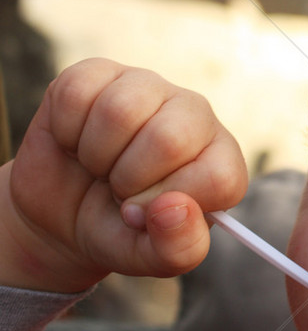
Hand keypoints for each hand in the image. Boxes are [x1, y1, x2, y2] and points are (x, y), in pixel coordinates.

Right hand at [1, 59, 247, 291]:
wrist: (62, 214)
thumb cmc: (120, 231)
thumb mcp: (151, 257)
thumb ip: (176, 248)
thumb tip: (175, 208)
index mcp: (221, 162)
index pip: (220, 177)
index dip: (171, 204)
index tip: (145, 214)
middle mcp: (195, 117)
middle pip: (168, 138)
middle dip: (129, 179)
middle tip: (120, 189)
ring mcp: (149, 88)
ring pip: (119, 111)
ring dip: (96, 155)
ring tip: (101, 166)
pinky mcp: (100, 73)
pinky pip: (77, 94)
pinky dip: (66, 131)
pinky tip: (78, 142)